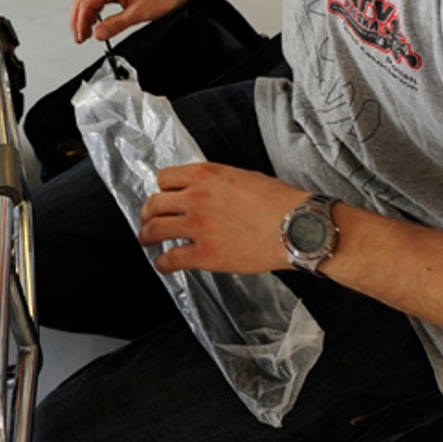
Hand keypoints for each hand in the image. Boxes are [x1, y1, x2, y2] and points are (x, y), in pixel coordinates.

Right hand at [69, 0, 189, 42]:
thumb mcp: (138, 14)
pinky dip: (95, 13)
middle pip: (83, 1)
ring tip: (86, 34)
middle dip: (78, 21)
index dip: (80, 23)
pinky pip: (100, 1)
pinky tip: (98, 23)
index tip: (81, 38)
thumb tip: (98, 34)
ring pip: (90, 1)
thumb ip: (115, 24)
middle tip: (80, 38)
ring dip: (85, 17)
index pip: (86, 5)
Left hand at [137, 162, 304, 274]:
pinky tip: (164, 265)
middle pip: (154, 204)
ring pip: (155, 229)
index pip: (164, 178)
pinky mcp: (205, 254)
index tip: (163, 198)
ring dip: (146, 236)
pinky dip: (162, 264)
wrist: (296, 226)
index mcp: (205, 175)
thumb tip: (204, 190)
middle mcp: (195, 198)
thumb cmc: (278, 201)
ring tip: (147, 241)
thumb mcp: (242, 176)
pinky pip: (171, 259)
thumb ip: (216, 182)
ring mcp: (198, 226)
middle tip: (147, 221)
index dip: (162, 190)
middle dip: (147, 214)